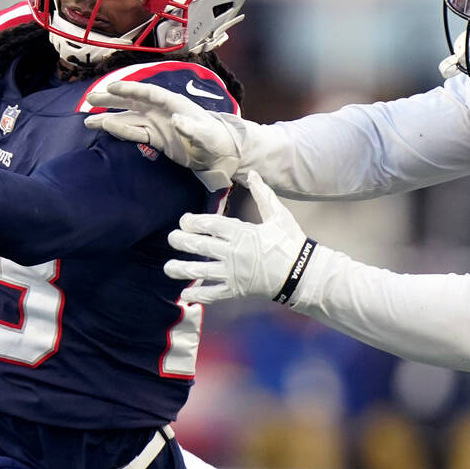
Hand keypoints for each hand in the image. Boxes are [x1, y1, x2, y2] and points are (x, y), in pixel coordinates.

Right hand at [84, 80, 243, 190]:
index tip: (112, 87)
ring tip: (88, 118)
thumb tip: (176, 119)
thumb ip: (192, 128)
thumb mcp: (205, 135)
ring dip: (109, 116)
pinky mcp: (156, 137)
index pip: (148, 92)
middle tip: (90, 98)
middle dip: (112, 99)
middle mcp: (162, 110)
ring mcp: (157, 123)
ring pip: (128, 117)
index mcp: (173, 103)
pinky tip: (104, 128)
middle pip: (132, 101)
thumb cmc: (216, 141)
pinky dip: (119, 130)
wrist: (220, 154)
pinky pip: (133, 132)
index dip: (130, 88)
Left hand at [165, 171, 315, 304]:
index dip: (194, 222)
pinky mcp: (236, 290)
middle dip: (182, 241)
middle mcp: (233, 253)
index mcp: (242, 233)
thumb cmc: (290, 242)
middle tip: (171, 238)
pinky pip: (213, 293)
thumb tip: (253, 173)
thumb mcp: (278, 215)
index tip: (184, 221)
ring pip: (201, 271)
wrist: (302, 274)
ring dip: (182, 269)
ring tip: (167, 268)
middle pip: (201, 246)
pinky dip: (198, 294)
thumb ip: (263, 194)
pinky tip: (185, 294)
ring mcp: (233, 273)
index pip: (211, 225)